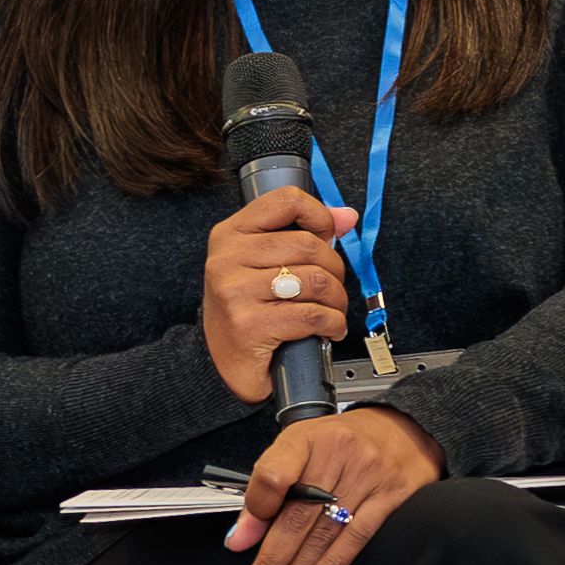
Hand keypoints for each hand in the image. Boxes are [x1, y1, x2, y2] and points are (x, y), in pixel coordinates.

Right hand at [200, 188, 356, 405]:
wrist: (218, 363)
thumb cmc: (246, 309)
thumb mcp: (264, 264)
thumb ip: (303, 234)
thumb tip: (346, 216)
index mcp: (230, 235)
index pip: (285, 201)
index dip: (320, 215)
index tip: (329, 235)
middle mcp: (228, 259)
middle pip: (310, 246)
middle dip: (335, 270)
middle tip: (332, 289)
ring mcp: (236, 292)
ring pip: (317, 281)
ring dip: (337, 300)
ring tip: (331, 311)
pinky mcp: (250, 325)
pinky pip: (314, 315)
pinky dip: (333, 324)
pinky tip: (328, 330)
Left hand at [225, 406, 444, 564]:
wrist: (401, 429)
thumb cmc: (339, 444)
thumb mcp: (297, 452)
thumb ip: (267, 491)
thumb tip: (240, 539)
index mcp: (306, 438)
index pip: (273, 475)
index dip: (255, 512)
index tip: (240, 543)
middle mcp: (337, 454)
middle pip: (297, 516)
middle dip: (273, 561)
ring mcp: (367, 475)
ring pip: (324, 532)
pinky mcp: (390, 495)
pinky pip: (357, 536)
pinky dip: (332, 564)